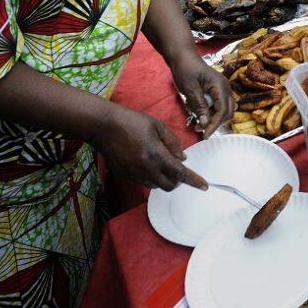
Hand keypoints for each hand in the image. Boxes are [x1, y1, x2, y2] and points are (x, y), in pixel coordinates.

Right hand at [93, 105, 208, 190]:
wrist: (103, 126)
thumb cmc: (132, 121)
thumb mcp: (157, 126)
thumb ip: (173, 142)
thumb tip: (182, 158)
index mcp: (157, 155)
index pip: (180, 173)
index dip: (194, 180)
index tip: (204, 186)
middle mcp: (146, 169)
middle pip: (169, 185)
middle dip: (177, 180)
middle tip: (177, 167)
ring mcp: (134, 174)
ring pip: (156, 186)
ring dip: (164, 179)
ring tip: (160, 162)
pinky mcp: (125, 175)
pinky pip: (143, 183)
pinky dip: (151, 177)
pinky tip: (147, 162)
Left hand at [170, 55, 235, 136]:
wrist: (182, 56)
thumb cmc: (185, 69)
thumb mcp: (190, 89)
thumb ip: (199, 106)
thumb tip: (205, 123)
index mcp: (220, 86)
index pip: (222, 110)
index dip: (215, 124)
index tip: (205, 135)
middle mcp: (225, 88)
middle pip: (227, 112)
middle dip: (215, 123)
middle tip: (200, 130)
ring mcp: (222, 89)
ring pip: (224, 110)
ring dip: (212, 119)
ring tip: (196, 124)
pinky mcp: (216, 91)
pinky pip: (217, 106)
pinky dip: (210, 113)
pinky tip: (197, 115)